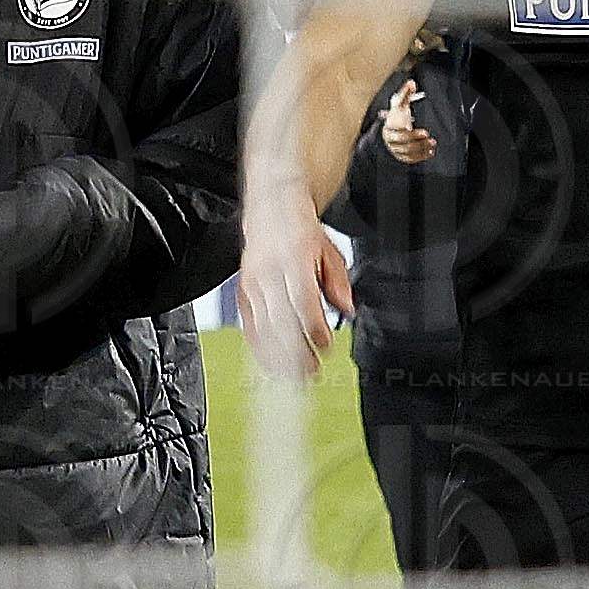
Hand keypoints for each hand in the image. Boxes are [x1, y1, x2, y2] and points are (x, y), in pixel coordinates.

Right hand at [237, 187, 351, 380]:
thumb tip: (346, 309)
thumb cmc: (301, 231)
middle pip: (280, 320)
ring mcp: (252, 283)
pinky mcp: (242, 293)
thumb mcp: (330, 250)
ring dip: (279, 356)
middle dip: (296, 351)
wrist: (270, 211)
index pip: (301, 299)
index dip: (312, 327)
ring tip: (296, 377)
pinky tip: (272, 363)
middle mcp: (268, 272)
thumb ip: (339, 282)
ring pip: (263, 328)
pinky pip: (249, 326)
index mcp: (293, 258)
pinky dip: (260, 348)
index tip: (325, 346)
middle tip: (312, 373)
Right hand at [379, 80, 436, 165]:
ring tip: (432, 143)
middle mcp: (390, 139)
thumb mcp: (400, 103)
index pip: (398, 131)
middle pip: (402, 142)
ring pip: (407, 151)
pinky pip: (410, 159)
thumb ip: (405, 93)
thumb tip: (412, 83)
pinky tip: (430, 152)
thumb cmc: (396, 115)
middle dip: (416, 140)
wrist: (389, 130)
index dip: (409, 132)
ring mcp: (395, 149)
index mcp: (389, 126)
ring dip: (421, 148)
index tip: (420, 130)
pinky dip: (421, 156)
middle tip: (428, 135)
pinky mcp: (401, 156)